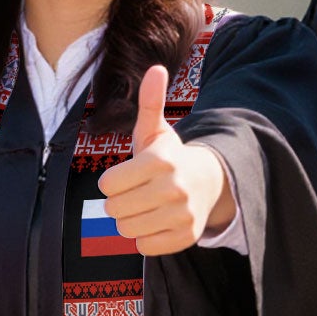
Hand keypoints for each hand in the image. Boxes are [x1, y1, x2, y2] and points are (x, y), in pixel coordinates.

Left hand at [96, 64, 231, 256]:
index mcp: (161, 161)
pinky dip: (145, 238)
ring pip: (127, 230)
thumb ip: (150, 102)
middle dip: (118, 202)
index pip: (108, 185)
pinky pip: (144, 247)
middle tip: (134, 193)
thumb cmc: (170, 157)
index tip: (126, 177)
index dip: (111, 182)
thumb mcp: (156, 130)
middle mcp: (174, 189)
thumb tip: (156, 68)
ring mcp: (182, 215)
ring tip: (145, 207)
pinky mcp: (186, 237)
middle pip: (114, 210)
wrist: (208, 183)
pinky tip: (156, 221)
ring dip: (130, 220)